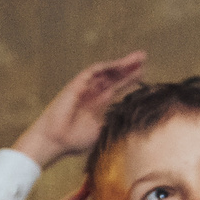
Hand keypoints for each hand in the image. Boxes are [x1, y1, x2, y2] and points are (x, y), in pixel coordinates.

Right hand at [12, 52, 147, 165]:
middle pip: (114, 77)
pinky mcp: (76, 84)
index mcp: (97, 105)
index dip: (130, 81)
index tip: (145, 74)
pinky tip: (120, 64)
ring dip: (122, 64)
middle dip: (129, 68)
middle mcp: (92, 94)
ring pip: (106, 72)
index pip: (117, 89)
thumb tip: (132, 119)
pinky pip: (93, 71)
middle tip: (144, 58)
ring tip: (138, 58)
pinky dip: (107, 66)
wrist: (54, 142)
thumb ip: (113, 123)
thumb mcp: (101, 133)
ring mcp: (84, 88)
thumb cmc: (73, 142)